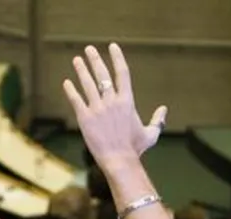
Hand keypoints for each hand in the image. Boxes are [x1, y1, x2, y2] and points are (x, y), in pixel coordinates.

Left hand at [62, 44, 167, 171]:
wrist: (119, 160)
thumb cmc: (135, 149)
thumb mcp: (151, 134)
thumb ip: (158, 120)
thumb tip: (164, 110)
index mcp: (127, 101)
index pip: (122, 73)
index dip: (117, 58)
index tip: (112, 47)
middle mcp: (112, 101)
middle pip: (102, 74)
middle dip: (95, 59)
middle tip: (89, 49)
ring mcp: (97, 109)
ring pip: (87, 84)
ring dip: (81, 70)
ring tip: (77, 60)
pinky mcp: (85, 118)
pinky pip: (76, 100)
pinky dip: (71, 90)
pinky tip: (67, 82)